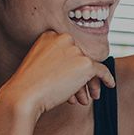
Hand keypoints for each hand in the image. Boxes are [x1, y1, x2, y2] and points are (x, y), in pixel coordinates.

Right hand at [0, 31, 115, 119]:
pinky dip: (107, 78)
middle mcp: (64, 38)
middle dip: (79, 76)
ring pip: (88, 67)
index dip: (70, 67)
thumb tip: (75, 68)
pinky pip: (102, 70)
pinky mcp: (85, 64)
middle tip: (82, 93)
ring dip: (87, 83)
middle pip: (80, 57)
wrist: (24, 95)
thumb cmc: (27, 84)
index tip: (68, 80)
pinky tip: (110, 85)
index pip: (69, 49)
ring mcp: (75, 50)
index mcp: (50, 35)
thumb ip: (56, 61)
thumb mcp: (39, 65)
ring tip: (84, 99)